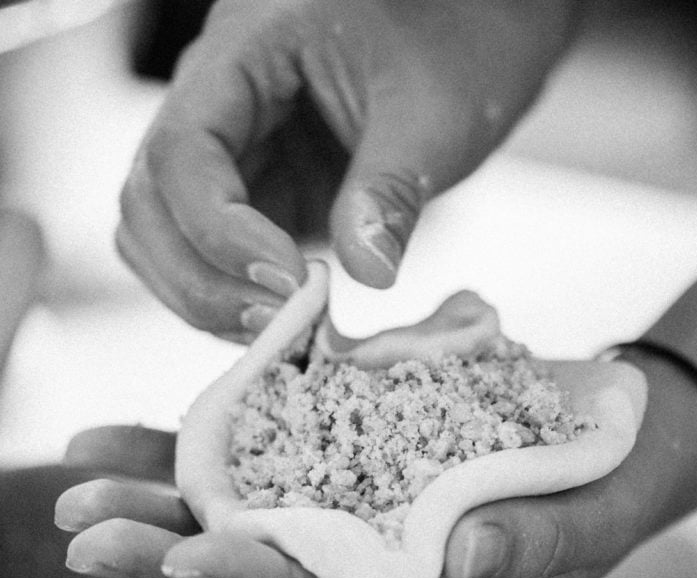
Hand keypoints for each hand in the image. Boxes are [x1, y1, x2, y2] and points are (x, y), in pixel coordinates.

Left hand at [54, 350, 696, 577]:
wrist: (612, 446)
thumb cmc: (609, 489)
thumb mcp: (594, 520)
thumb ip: (537, 546)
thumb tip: (462, 556)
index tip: (186, 554)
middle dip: (171, 557)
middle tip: (84, 530)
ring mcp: (354, 543)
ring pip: (247, 533)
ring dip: (163, 508)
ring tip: (80, 483)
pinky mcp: (342, 489)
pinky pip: (264, 479)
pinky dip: (203, 458)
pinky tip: (134, 442)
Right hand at [117, 0, 581, 339]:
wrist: (465, 40)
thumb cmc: (453, 50)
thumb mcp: (434, 114)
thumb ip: (391, 190)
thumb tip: (368, 277)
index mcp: (247, 50)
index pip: (184, 150)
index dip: (221, 230)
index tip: (292, 281)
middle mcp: (214, 99)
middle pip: (148, 202)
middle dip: (201, 279)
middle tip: (278, 327)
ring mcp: (225, 151)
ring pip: (158, 237)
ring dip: (204, 297)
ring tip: (280, 333)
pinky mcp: (248, 194)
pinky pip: (202, 255)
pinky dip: (227, 298)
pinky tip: (282, 324)